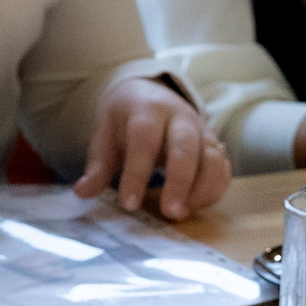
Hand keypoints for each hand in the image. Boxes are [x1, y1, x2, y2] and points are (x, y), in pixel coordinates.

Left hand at [74, 78, 231, 219]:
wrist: (150, 92)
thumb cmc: (126, 118)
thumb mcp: (105, 133)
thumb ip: (98, 164)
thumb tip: (82, 192)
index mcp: (147, 110)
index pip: (144, 139)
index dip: (138, 172)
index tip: (129, 203)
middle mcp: (180, 117)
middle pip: (186, 147)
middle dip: (180, 182)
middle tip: (170, 213)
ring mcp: (201, 130)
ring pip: (212, 158)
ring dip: (201, 189)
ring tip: (181, 213)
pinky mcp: (214, 145)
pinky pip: (223, 168)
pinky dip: (214, 189)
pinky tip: (195, 206)